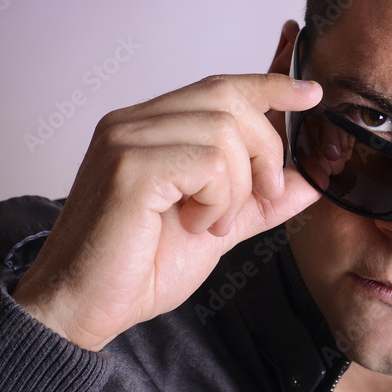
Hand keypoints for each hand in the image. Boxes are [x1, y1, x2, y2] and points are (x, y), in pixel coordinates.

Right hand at [12, 73, 322, 350]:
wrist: (82, 308)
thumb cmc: (135, 269)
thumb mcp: (218, 227)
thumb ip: (260, 200)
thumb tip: (309, 181)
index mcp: (148, 127)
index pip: (220, 85)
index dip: (269, 83)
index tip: (310, 93)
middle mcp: (132, 122)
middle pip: (229, 99)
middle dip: (264, 148)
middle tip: (263, 195)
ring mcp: (126, 139)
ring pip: (224, 132)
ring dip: (237, 187)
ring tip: (211, 222)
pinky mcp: (128, 167)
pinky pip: (208, 162)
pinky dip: (219, 199)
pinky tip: (196, 224)